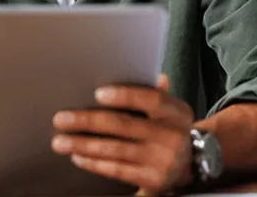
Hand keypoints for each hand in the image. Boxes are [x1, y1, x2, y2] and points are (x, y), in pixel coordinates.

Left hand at [51, 74, 195, 194]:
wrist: (195, 164)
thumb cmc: (172, 128)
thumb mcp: (172, 109)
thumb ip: (158, 93)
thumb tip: (154, 75)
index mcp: (177, 112)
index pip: (151, 99)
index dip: (125, 95)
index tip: (98, 93)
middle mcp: (172, 136)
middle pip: (124, 125)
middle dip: (88, 121)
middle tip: (61, 119)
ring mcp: (162, 161)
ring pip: (116, 150)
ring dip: (83, 144)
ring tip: (60, 141)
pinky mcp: (153, 180)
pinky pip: (117, 170)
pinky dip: (95, 163)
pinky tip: (78, 156)